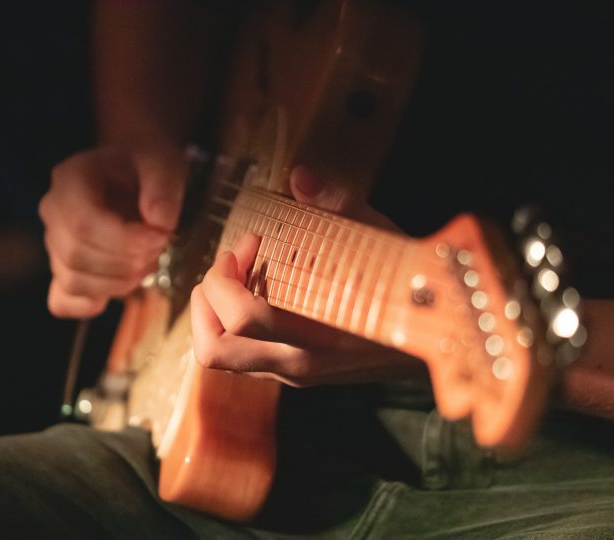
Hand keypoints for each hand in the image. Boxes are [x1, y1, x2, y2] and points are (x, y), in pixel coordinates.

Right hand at [38, 145, 185, 317]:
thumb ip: (164, 188)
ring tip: (148, 261)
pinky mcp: (63, 270)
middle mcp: (53, 212)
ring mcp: (54, 244)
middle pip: (77, 255)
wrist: (136, 175)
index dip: (125, 240)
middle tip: (160, 247)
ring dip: (120, 282)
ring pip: (74, 281)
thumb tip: (159, 223)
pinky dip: (94, 302)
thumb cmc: (145, 168)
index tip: (161, 237)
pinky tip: (124, 282)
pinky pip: (64, 302)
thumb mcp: (163, 164)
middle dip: (127, 262)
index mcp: (70, 179)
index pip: (82, 222)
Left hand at [190, 166, 425, 386]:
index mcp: (316, 337)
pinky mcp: (291, 373)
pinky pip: (239, 353)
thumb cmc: (408, 288)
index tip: (250, 243)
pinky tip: (256, 290)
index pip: (241, 319)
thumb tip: (300, 176)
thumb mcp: (380, 242)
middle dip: (206, 300)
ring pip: (219, 356)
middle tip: (230, 264)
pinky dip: (229, 321)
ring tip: (237, 276)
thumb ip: (339, 206)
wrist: (438, 340)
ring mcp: (291, 374)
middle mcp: (296, 365)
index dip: (227, 276)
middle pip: (213, 349)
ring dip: (213, 311)